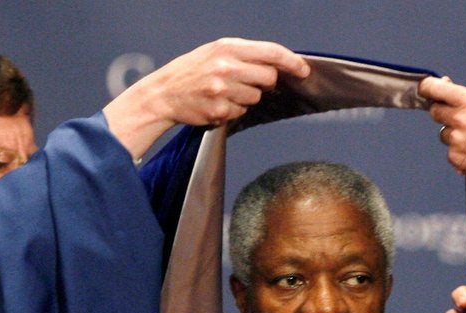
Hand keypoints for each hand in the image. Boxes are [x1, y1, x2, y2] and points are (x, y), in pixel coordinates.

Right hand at [104, 38, 309, 157]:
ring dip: (246, 98)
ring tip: (224, 93)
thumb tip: (277, 66)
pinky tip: (216, 103)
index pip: (271, 52)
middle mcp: (226, 66)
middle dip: (264, 83)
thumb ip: (244, 56)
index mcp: (227, 47)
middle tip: (248, 83)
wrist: (162, 93)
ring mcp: (222, 89)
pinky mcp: (219, 110)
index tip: (303, 70)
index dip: (291, 62)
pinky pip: (240, 113)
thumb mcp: (215, 53)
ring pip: (255, 98)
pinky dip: (232, 110)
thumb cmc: (192, 72)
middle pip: (268, 78)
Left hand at [418, 76, 465, 222]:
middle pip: (435, 111)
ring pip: (443, 133)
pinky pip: (449, 150)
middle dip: (443, 113)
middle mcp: (461, 120)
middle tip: (461, 120)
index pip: (436, 89)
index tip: (425, 88)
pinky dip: (459, 152)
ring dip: (454, 135)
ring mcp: (456, 140)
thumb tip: (445, 85)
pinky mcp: (455, 158)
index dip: (428, 88)